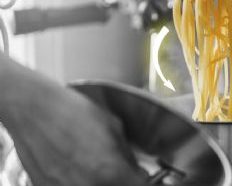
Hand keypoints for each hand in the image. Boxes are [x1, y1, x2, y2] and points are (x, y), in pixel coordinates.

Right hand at [0, 54, 148, 185]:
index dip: (141, 178)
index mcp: (111, 171)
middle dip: (121, 179)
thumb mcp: (113, 127)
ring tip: (90, 163)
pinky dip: (77, 180)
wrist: (32, 109)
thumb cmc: (70, 112)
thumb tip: (137, 170)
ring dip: (98, 180)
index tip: (138, 174)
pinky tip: (74, 165)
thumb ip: (127, 154)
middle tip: (116, 168)